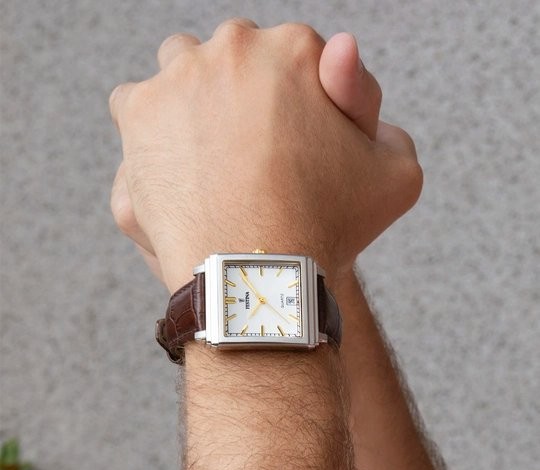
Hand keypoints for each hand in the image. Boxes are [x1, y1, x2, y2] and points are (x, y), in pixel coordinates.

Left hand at [109, 20, 421, 291]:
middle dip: (242, 95)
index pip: (292, 55)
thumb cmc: (332, 228)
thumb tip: (338, 46)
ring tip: (212, 157)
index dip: (295, 99)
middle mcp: (231, 51)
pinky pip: (136, 106)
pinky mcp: (137, 116)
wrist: (261, 273)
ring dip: (192, 101)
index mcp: (294, 51)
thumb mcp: (394, 171)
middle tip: (250, 151)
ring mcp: (177, 80)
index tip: (291, 139)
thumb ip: (371, 103)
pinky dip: (152, 128)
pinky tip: (175, 162)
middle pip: (233, 58)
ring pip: (181, 72)